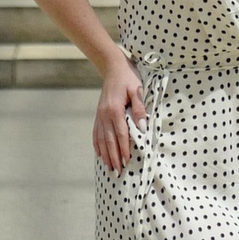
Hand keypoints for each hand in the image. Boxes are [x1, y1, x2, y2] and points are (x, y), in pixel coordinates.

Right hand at [93, 56, 144, 173]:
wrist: (113, 67)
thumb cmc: (128, 77)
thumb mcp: (137, 89)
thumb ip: (139, 108)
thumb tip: (142, 127)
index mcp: (115, 109)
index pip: (121, 134)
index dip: (124, 149)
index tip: (127, 162)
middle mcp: (105, 114)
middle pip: (109, 140)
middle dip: (114, 157)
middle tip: (118, 172)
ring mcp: (100, 115)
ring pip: (101, 139)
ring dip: (105, 154)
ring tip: (109, 168)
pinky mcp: (98, 114)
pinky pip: (96, 132)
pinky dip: (97, 144)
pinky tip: (99, 153)